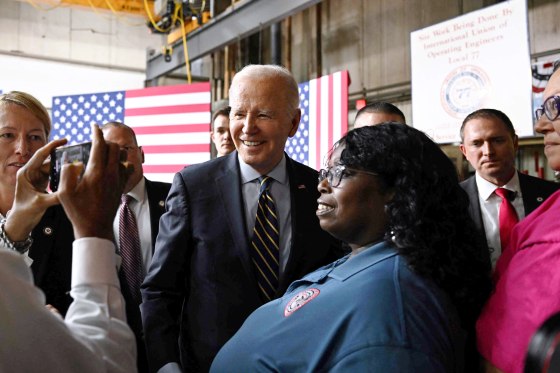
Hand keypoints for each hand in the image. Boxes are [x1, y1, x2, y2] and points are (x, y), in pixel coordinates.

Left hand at [4, 138, 67, 240]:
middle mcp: (31, 173)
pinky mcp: (42, 183)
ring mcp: (37, 178)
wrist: (20, 222)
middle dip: (62, 159)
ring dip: (63, 169)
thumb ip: (57, 196)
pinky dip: (63, 176)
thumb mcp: (41, 203)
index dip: (53, 146)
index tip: (65, 140)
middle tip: (76, 158)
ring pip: (53, 169)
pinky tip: (72, 176)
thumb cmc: (25, 212)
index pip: (40, 155)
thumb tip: (71, 189)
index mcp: (26, 173)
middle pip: (49, 161)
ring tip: (76, 168)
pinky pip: (54, 176)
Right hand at [57, 124, 131, 239]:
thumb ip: (67, 173)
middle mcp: (110, 174)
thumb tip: (73, 162)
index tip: (94, 126)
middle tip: (96, 141)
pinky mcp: (121, 187)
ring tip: (104, 152)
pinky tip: (113, 165)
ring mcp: (118, 180)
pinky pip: (127, 168)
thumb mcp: (64, 192)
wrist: (95, 228)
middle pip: (114, 147)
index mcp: (96, 172)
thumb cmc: (78, 211)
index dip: (96, 132)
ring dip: (114, 151)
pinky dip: (121, 162)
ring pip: (122, 157)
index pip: (99, 145)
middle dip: (105, 140)